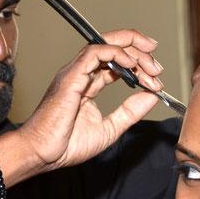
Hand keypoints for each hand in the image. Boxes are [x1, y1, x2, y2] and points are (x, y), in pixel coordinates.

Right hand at [17, 29, 162, 171]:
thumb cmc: (66, 145)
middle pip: (113, 47)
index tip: (156, 76)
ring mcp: (75, 72)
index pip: (116, 62)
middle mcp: (81, 74)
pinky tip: (132, 65)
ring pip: (106, 44)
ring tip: (150, 66)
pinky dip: (117, 53)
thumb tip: (152, 96)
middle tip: (158, 68)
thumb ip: (129, 112)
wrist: (42, 154)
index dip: (138, 64)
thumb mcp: (109, 129)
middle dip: (140, 52)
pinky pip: (95, 52)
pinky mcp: (71, 76)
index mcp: (87, 84)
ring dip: (132, 51)